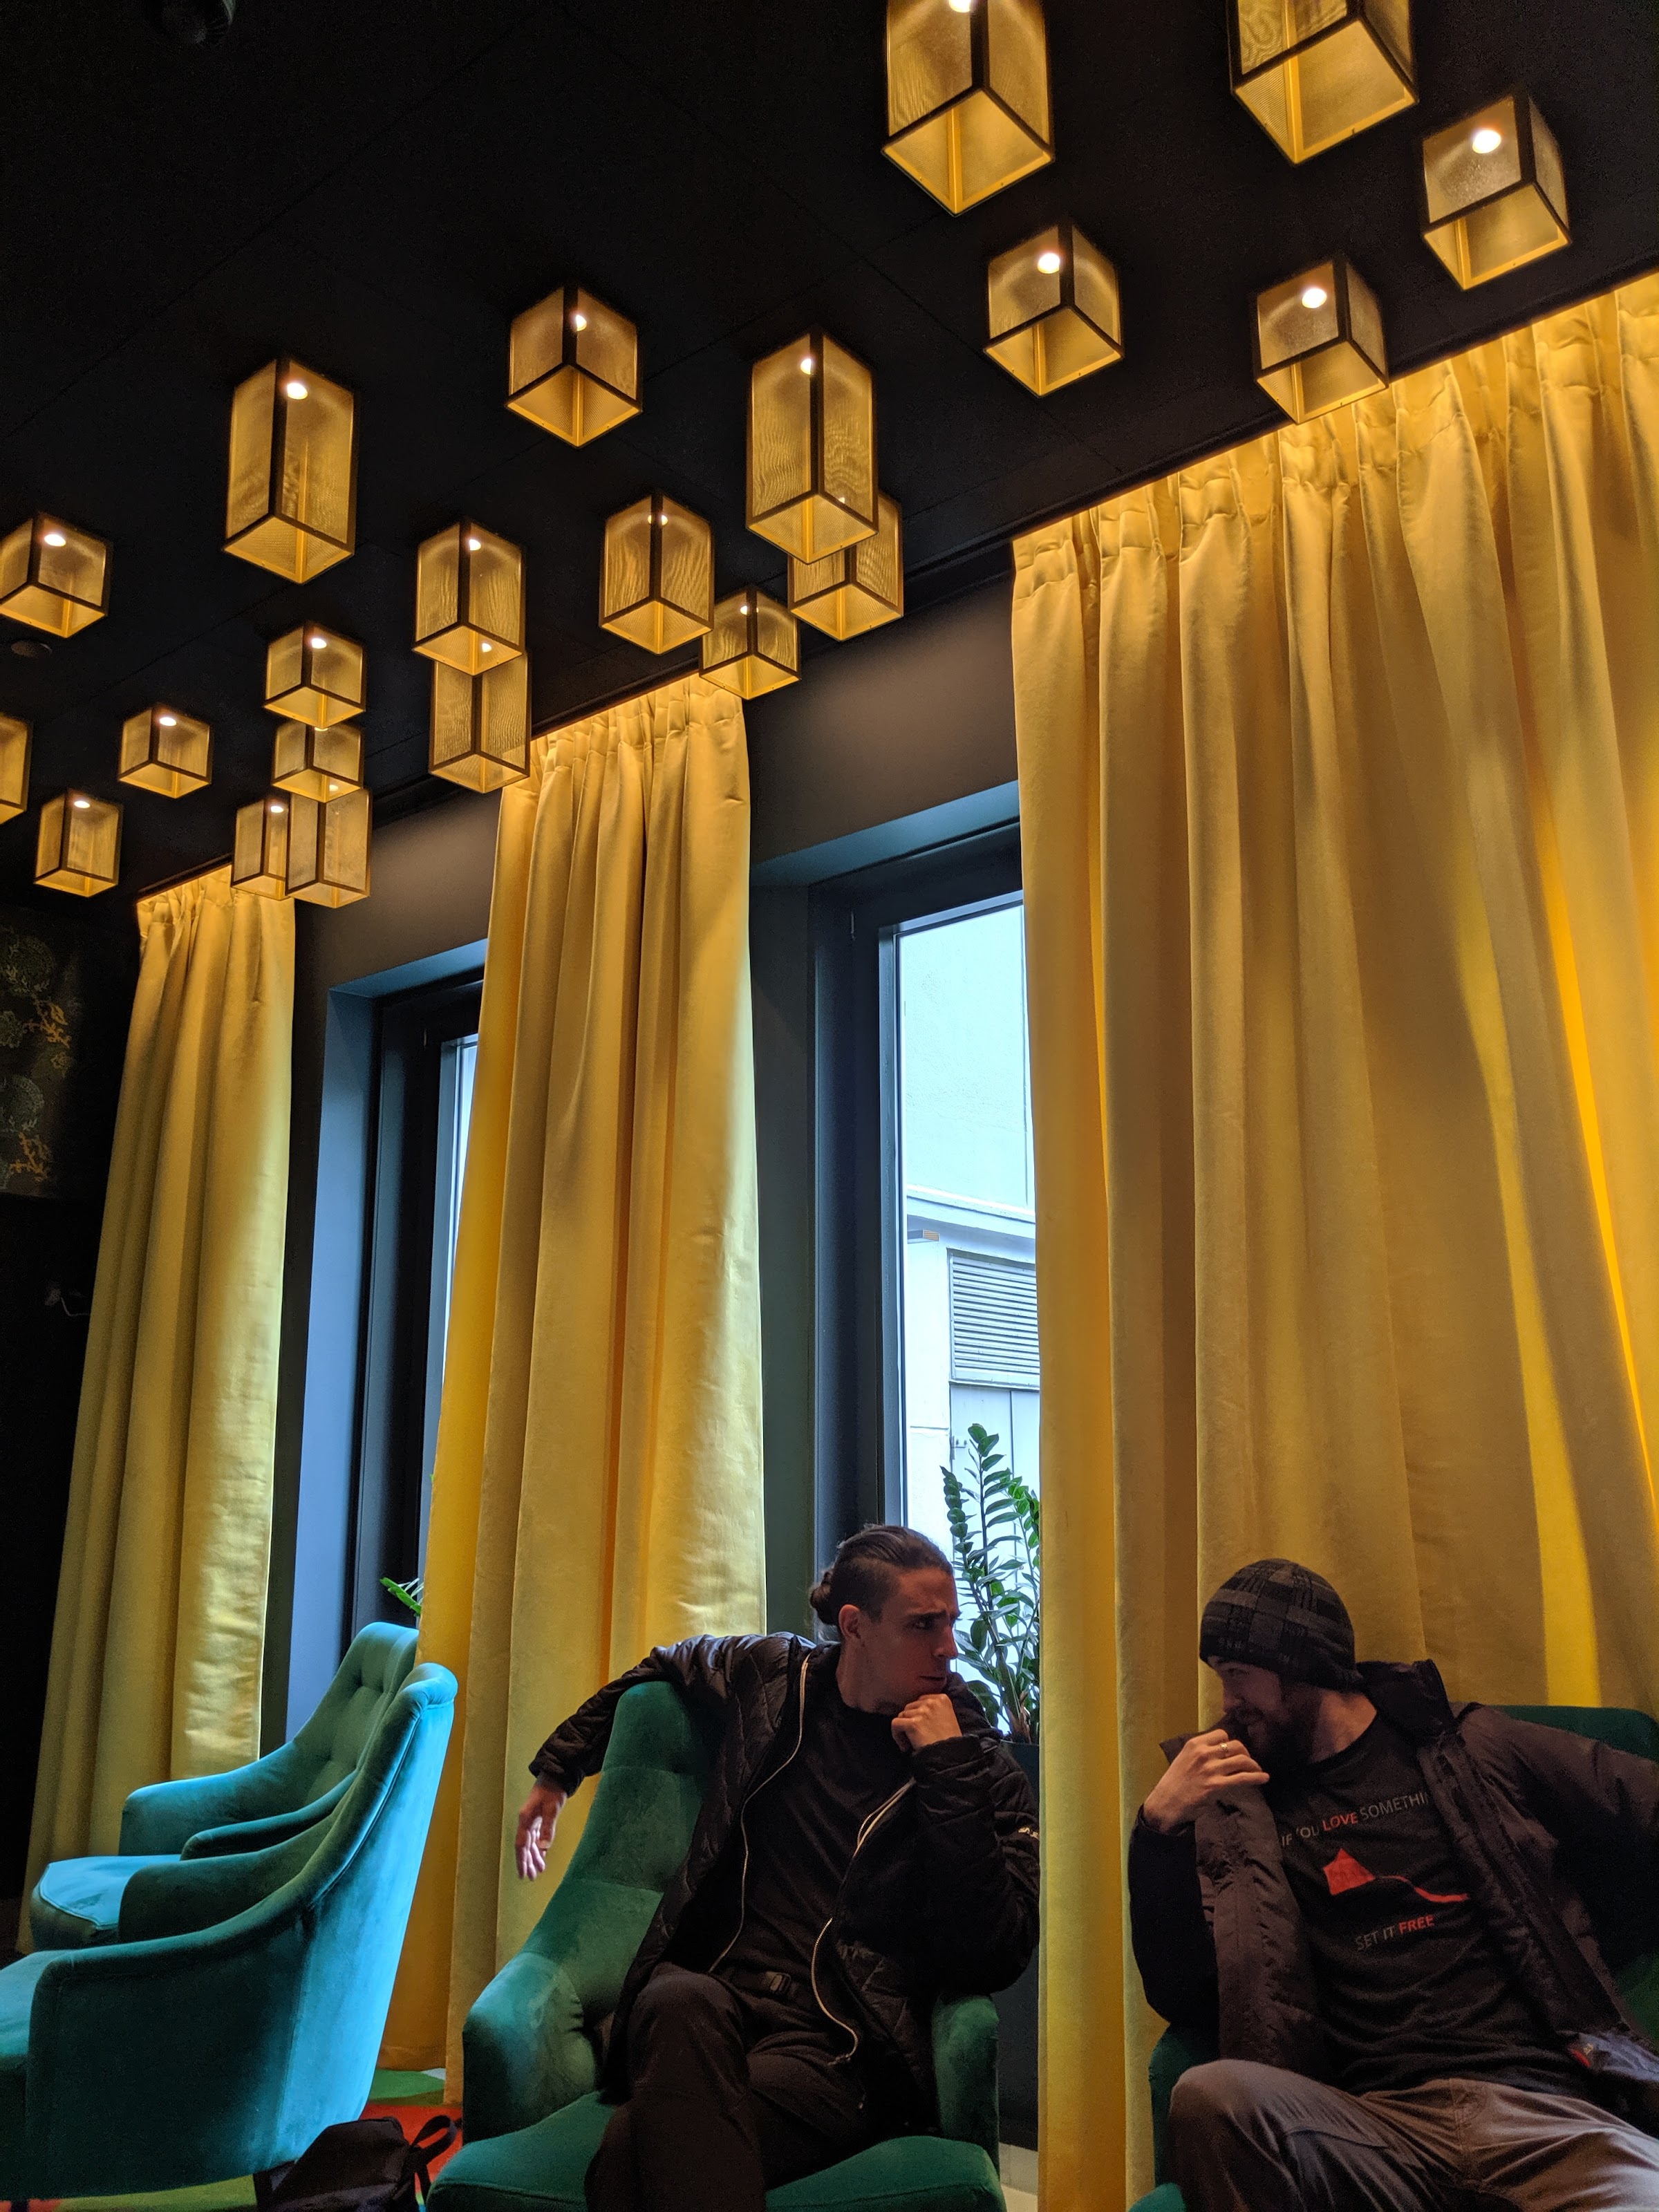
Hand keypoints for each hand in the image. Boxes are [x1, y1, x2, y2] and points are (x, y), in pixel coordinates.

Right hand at [515, 1779, 566, 1879]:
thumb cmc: (553, 1790)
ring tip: (537, 1871)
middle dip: (527, 1862)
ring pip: (530, 1843)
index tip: (522, 1874)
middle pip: (524, 1846)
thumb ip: (548, 1828)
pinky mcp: (537, 1819)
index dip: (521, 1860)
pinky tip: (542, 1857)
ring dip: (533, 1857)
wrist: (555, 1776)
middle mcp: (525, 1821)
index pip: (521, 1844)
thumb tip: (543, 1847)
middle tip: (530, 1877)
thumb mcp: (552, 1809)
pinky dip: (538, 1848)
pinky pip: (535, 1838)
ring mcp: (531, 1820)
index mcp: (525, 1819)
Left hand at [891, 1694, 962, 1751]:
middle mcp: (932, 1702)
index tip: (921, 1728)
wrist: (950, 1757)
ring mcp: (922, 1711)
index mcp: (942, 1699)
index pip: (920, 1701)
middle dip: (910, 1721)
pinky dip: (897, 1736)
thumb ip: (934, 1711)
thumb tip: (915, 1712)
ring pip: (901, 1715)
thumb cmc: (949, 1742)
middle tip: (915, 1737)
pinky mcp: (913, 1723)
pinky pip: (895, 1724)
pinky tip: (905, 1747)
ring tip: (911, 1743)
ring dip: (903, 1730)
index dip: (918, 1715)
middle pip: (910, 1707)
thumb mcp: (947, 1719)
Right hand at [1141, 1728, 1268, 1833]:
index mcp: (1194, 1744)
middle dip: (1245, 1752)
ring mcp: (1211, 1769)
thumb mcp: (1184, 1758)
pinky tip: (1264, 1778)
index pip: (1221, 1734)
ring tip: (1257, 1770)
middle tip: (1248, 1761)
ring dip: (1253, 1765)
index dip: (1230, 1742)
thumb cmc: (1174, 1782)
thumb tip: (1220, 1752)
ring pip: (1241, 1760)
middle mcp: (1204, 1753)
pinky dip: (1256, 1777)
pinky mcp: (1217, 1785)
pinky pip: (1242, 1778)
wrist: (1167, 1802)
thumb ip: (1201, 1752)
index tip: (1233, 1751)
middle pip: (1235, 1745)